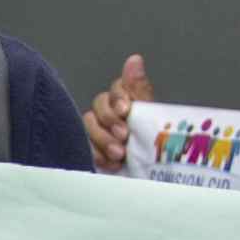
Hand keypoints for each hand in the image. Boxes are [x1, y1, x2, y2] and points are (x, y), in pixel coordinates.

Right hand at [83, 51, 147, 177]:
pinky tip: (112, 162)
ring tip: (120, 154)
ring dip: (103, 139)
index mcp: (131, 103)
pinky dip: (97, 154)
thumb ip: (138, 89)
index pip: (117, 88)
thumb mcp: (151, 117)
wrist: (156, 180)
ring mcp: (101, 134)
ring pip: (88, 125)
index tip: (126, 110)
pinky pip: (83, 146)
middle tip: (124, 136)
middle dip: (110, 120)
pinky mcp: (93, 152)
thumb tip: (134, 60)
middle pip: (98, 105)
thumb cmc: (156, 149)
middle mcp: (113, 115)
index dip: (118, 97)